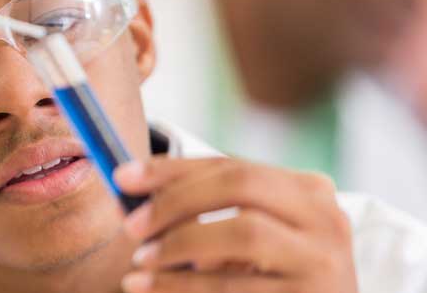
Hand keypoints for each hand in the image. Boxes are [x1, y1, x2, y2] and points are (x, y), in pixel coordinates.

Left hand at [114, 157, 357, 292]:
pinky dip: (184, 285)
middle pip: (239, 185)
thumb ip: (205, 208)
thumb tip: (132, 187)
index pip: (229, 165)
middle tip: (131, 227)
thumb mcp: (249, 236)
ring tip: (138, 263)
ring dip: (178, 245)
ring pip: (241, 233)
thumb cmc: (274, 279)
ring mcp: (322, 261)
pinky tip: (150, 288)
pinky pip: (235, 287)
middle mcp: (325, 218)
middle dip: (175, 201)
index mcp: (307, 190)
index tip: (121, 177)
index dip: (171, 169)